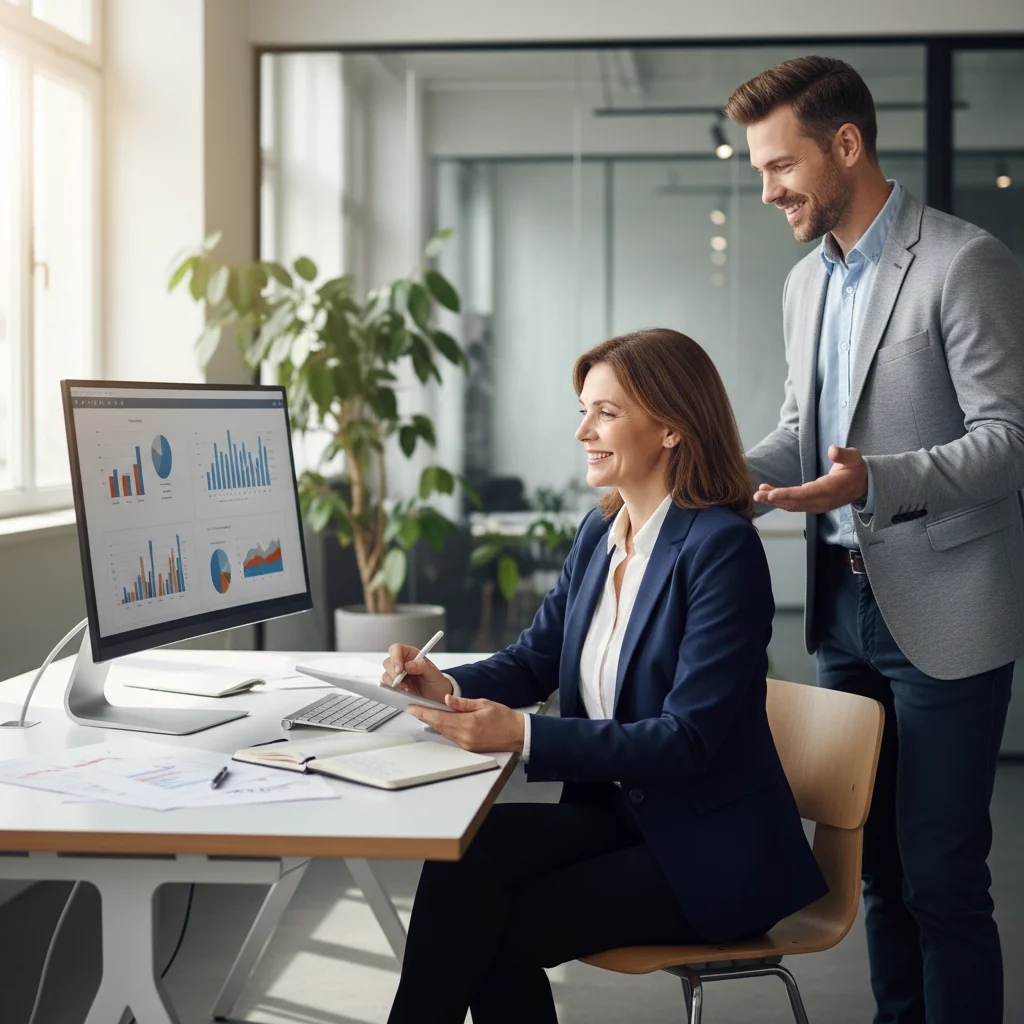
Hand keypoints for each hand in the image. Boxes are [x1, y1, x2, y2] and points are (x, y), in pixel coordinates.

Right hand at [381, 643, 453, 704]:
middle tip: (402, 682)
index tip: (400, 669)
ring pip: (386, 675)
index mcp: (411, 654)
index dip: (395, 657)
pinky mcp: (395, 686)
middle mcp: (402, 663)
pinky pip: (387, 686)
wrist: (437, 696)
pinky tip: (404, 692)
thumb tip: (408, 665)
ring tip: (407, 689)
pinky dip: (394, 690)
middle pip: (388, 662)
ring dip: (395, 683)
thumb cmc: (435, 682)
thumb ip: (422, 666)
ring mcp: (397, 675)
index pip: (397, 649)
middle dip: (394, 673)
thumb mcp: (433, 673)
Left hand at [408, 695, 525, 753]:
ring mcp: (466, 744)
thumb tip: (447, 699)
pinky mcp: (469, 748)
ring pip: (444, 732)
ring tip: (424, 713)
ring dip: (434, 723)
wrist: (517, 734)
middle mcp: (465, 737)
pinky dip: (444, 728)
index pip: (440, 717)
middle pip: (439, 726)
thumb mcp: (484, 704)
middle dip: (425, 717)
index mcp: (469, 724)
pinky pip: (451, 737)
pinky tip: (441, 722)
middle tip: (414, 708)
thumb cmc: (504, 718)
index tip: (413, 708)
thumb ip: (463, 703)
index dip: (424, 712)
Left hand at [754, 445, 867, 513]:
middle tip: (757, 495)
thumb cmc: (855, 469)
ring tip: (758, 495)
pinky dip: (780, 500)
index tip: (771, 494)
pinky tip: (768, 494)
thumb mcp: (853, 457)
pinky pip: (795, 505)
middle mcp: (822, 501)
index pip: (805, 494)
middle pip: (795, 503)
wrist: (862, 485)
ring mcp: (817, 505)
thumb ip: (843, 454)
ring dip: (774, 501)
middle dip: (775, 499)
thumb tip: (832, 450)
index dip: (787, 494)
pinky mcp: (813, 505)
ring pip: (792, 505)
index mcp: (830, 489)